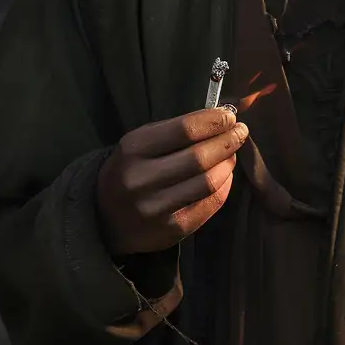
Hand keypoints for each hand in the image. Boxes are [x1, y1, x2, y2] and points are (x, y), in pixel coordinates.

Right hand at [95, 109, 245, 254]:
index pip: (184, 130)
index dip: (214, 121)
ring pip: (209, 182)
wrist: (104, 218)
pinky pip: (210, 204)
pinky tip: (225, 176)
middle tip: (240, 132)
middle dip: (227, 141)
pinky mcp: (171, 229)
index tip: (230, 116)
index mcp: (133, 149)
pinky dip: (225, 187)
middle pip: (200, 157)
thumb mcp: (139, 144)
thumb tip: (220, 119)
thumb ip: (174, 131)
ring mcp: (156, 207)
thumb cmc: (130, 171)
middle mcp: (141, 179)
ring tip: (232, 154)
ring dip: (228, 164)